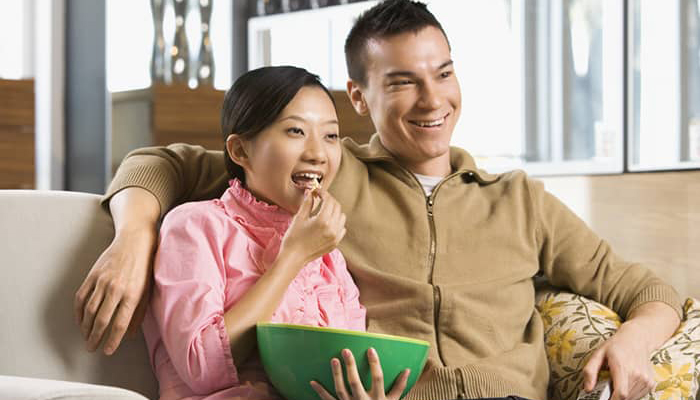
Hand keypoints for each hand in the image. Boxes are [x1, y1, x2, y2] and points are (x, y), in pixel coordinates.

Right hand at [73, 227, 155, 354]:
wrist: (135, 241)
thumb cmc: (145, 268)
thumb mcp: (148, 291)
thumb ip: (138, 313)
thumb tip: (128, 335)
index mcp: (132, 294)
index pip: (119, 324)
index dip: (112, 340)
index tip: (107, 351)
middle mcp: (116, 289)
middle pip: (101, 320)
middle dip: (95, 337)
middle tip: (92, 348)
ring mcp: (102, 281)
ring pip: (89, 310)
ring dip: (85, 327)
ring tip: (86, 337)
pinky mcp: (93, 275)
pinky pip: (81, 297)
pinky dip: (78, 311)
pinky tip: (80, 320)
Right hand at [279, 189, 346, 265]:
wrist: (294, 257)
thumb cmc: (293, 238)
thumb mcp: (299, 218)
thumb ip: (307, 203)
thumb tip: (311, 192)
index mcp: (323, 220)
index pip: (329, 201)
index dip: (323, 193)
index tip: (317, 191)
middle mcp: (332, 228)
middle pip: (337, 207)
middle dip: (329, 200)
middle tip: (320, 198)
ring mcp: (335, 236)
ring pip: (341, 217)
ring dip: (334, 210)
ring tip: (324, 210)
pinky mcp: (335, 243)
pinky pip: (342, 228)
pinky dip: (337, 222)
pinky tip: (328, 222)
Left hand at [311, 348, 409, 399]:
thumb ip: (400, 386)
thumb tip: (408, 370)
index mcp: (378, 398)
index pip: (377, 378)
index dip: (374, 364)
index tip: (370, 349)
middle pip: (355, 383)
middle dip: (350, 366)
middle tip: (346, 350)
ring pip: (341, 390)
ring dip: (336, 375)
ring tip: (334, 360)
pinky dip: (320, 392)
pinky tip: (312, 381)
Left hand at [582, 321, 655, 399]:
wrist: (637, 338)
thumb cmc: (616, 345)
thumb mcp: (598, 354)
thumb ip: (590, 371)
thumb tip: (587, 389)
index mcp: (622, 367)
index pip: (621, 393)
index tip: (605, 399)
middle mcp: (637, 374)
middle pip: (626, 398)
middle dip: (614, 397)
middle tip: (607, 390)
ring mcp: (646, 379)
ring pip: (633, 398)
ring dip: (622, 396)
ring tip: (615, 384)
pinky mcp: (650, 383)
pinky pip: (639, 395)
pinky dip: (631, 394)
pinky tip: (624, 384)